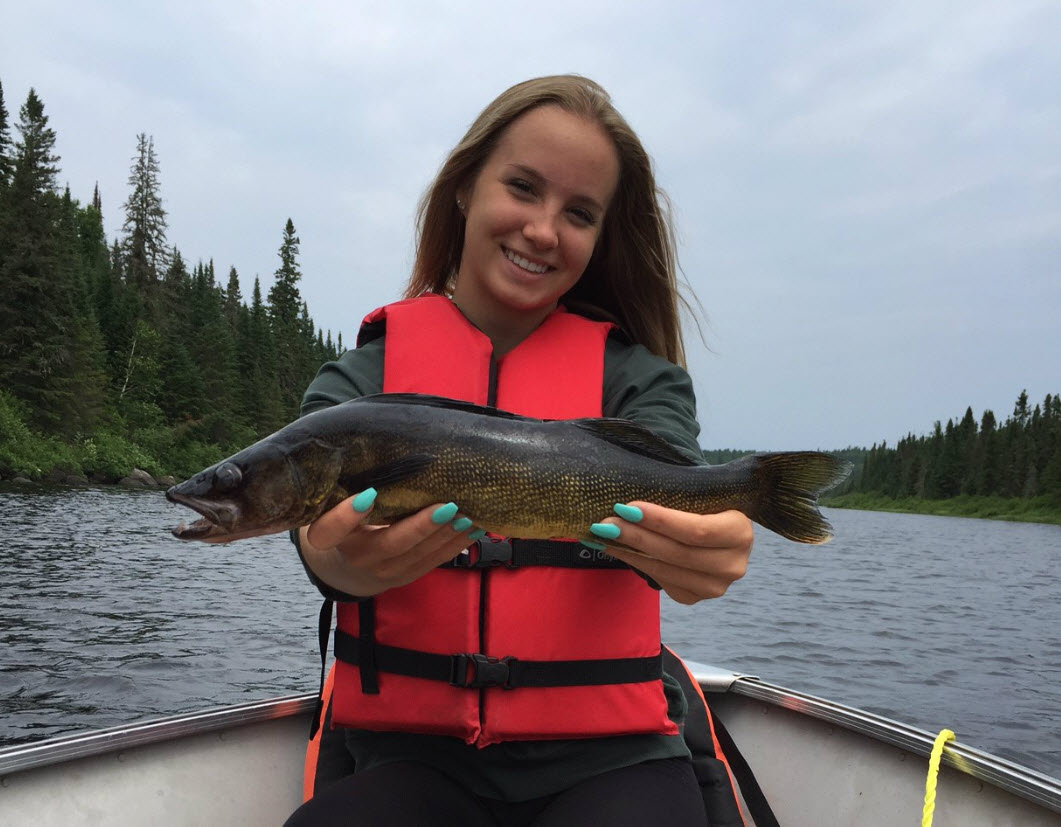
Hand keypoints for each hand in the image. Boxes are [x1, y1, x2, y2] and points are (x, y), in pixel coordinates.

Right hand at [299, 490, 479, 597]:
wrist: (354, 564)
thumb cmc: (351, 519)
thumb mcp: (342, 502)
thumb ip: (354, 482)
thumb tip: (387, 442)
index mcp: (333, 536)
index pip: (329, 530)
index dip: (345, 517)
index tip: (367, 494)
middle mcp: (358, 556)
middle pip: (389, 545)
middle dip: (420, 526)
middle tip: (446, 505)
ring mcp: (385, 570)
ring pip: (418, 555)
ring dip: (446, 534)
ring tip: (468, 514)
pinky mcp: (409, 575)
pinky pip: (435, 561)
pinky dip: (456, 543)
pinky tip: (474, 527)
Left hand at [591, 505, 752, 604]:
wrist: (712, 528)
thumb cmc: (701, 504)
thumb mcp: (698, 495)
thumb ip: (673, 496)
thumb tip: (627, 501)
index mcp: (741, 532)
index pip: (698, 530)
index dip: (661, 520)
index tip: (628, 507)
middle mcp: (733, 565)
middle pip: (678, 553)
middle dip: (637, 536)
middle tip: (606, 522)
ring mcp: (715, 586)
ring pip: (665, 570)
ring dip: (629, 551)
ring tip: (604, 535)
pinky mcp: (695, 597)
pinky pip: (661, 581)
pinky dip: (636, 563)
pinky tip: (617, 548)